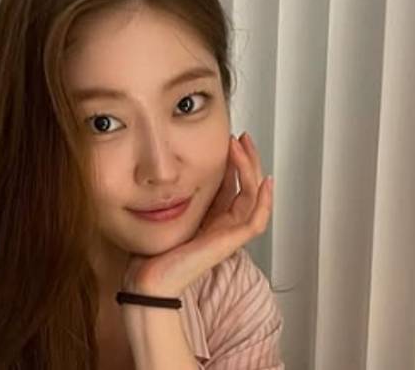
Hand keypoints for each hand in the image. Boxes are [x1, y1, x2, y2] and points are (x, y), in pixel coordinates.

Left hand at [121, 132, 273, 296]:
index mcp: (210, 220)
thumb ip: (177, 196)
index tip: (229, 141)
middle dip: (246, 160)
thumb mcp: (168, 212)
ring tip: (244, 147)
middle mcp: (223, 226)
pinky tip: (264, 180)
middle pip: (246, 188)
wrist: (150, 276)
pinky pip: (256, 219)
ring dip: (252, 169)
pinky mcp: (231, 242)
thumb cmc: (153, 252)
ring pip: (253, 198)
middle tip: (243, 138)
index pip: (231, 186)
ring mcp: (229, 234)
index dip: (233, 163)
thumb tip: (173, 171)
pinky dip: (264, 200)